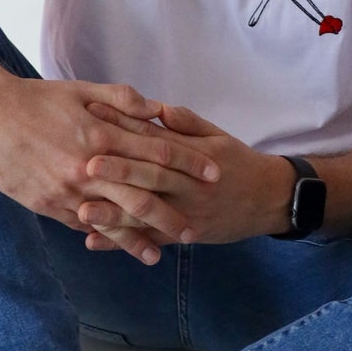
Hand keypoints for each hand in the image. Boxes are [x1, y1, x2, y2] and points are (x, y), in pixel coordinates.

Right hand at [0, 76, 220, 264]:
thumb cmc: (35, 99)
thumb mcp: (81, 90)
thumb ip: (122, 100)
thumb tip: (157, 110)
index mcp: (102, 134)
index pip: (156, 152)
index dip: (188, 163)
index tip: (212, 174)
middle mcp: (88, 166)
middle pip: (141, 194)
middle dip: (171, 213)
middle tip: (196, 228)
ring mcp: (67, 189)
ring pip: (111, 219)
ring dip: (138, 238)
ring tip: (160, 253)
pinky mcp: (47, 204)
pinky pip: (81, 224)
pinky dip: (101, 237)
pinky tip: (116, 248)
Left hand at [77, 101, 290, 247]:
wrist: (270, 199)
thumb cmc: (238, 162)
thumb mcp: (218, 136)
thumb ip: (186, 123)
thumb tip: (156, 108)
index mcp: (194, 154)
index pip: (155, 138)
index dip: (125, 127)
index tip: (95, 117)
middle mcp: (190, 184)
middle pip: (151, 176)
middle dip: (118, 171)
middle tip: (86, 165)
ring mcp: (187, 213)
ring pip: (148, 213)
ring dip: (114, 213)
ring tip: (82, 210)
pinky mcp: (185, 235)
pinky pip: (151, 240)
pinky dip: (122, 242)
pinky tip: (94, 242)